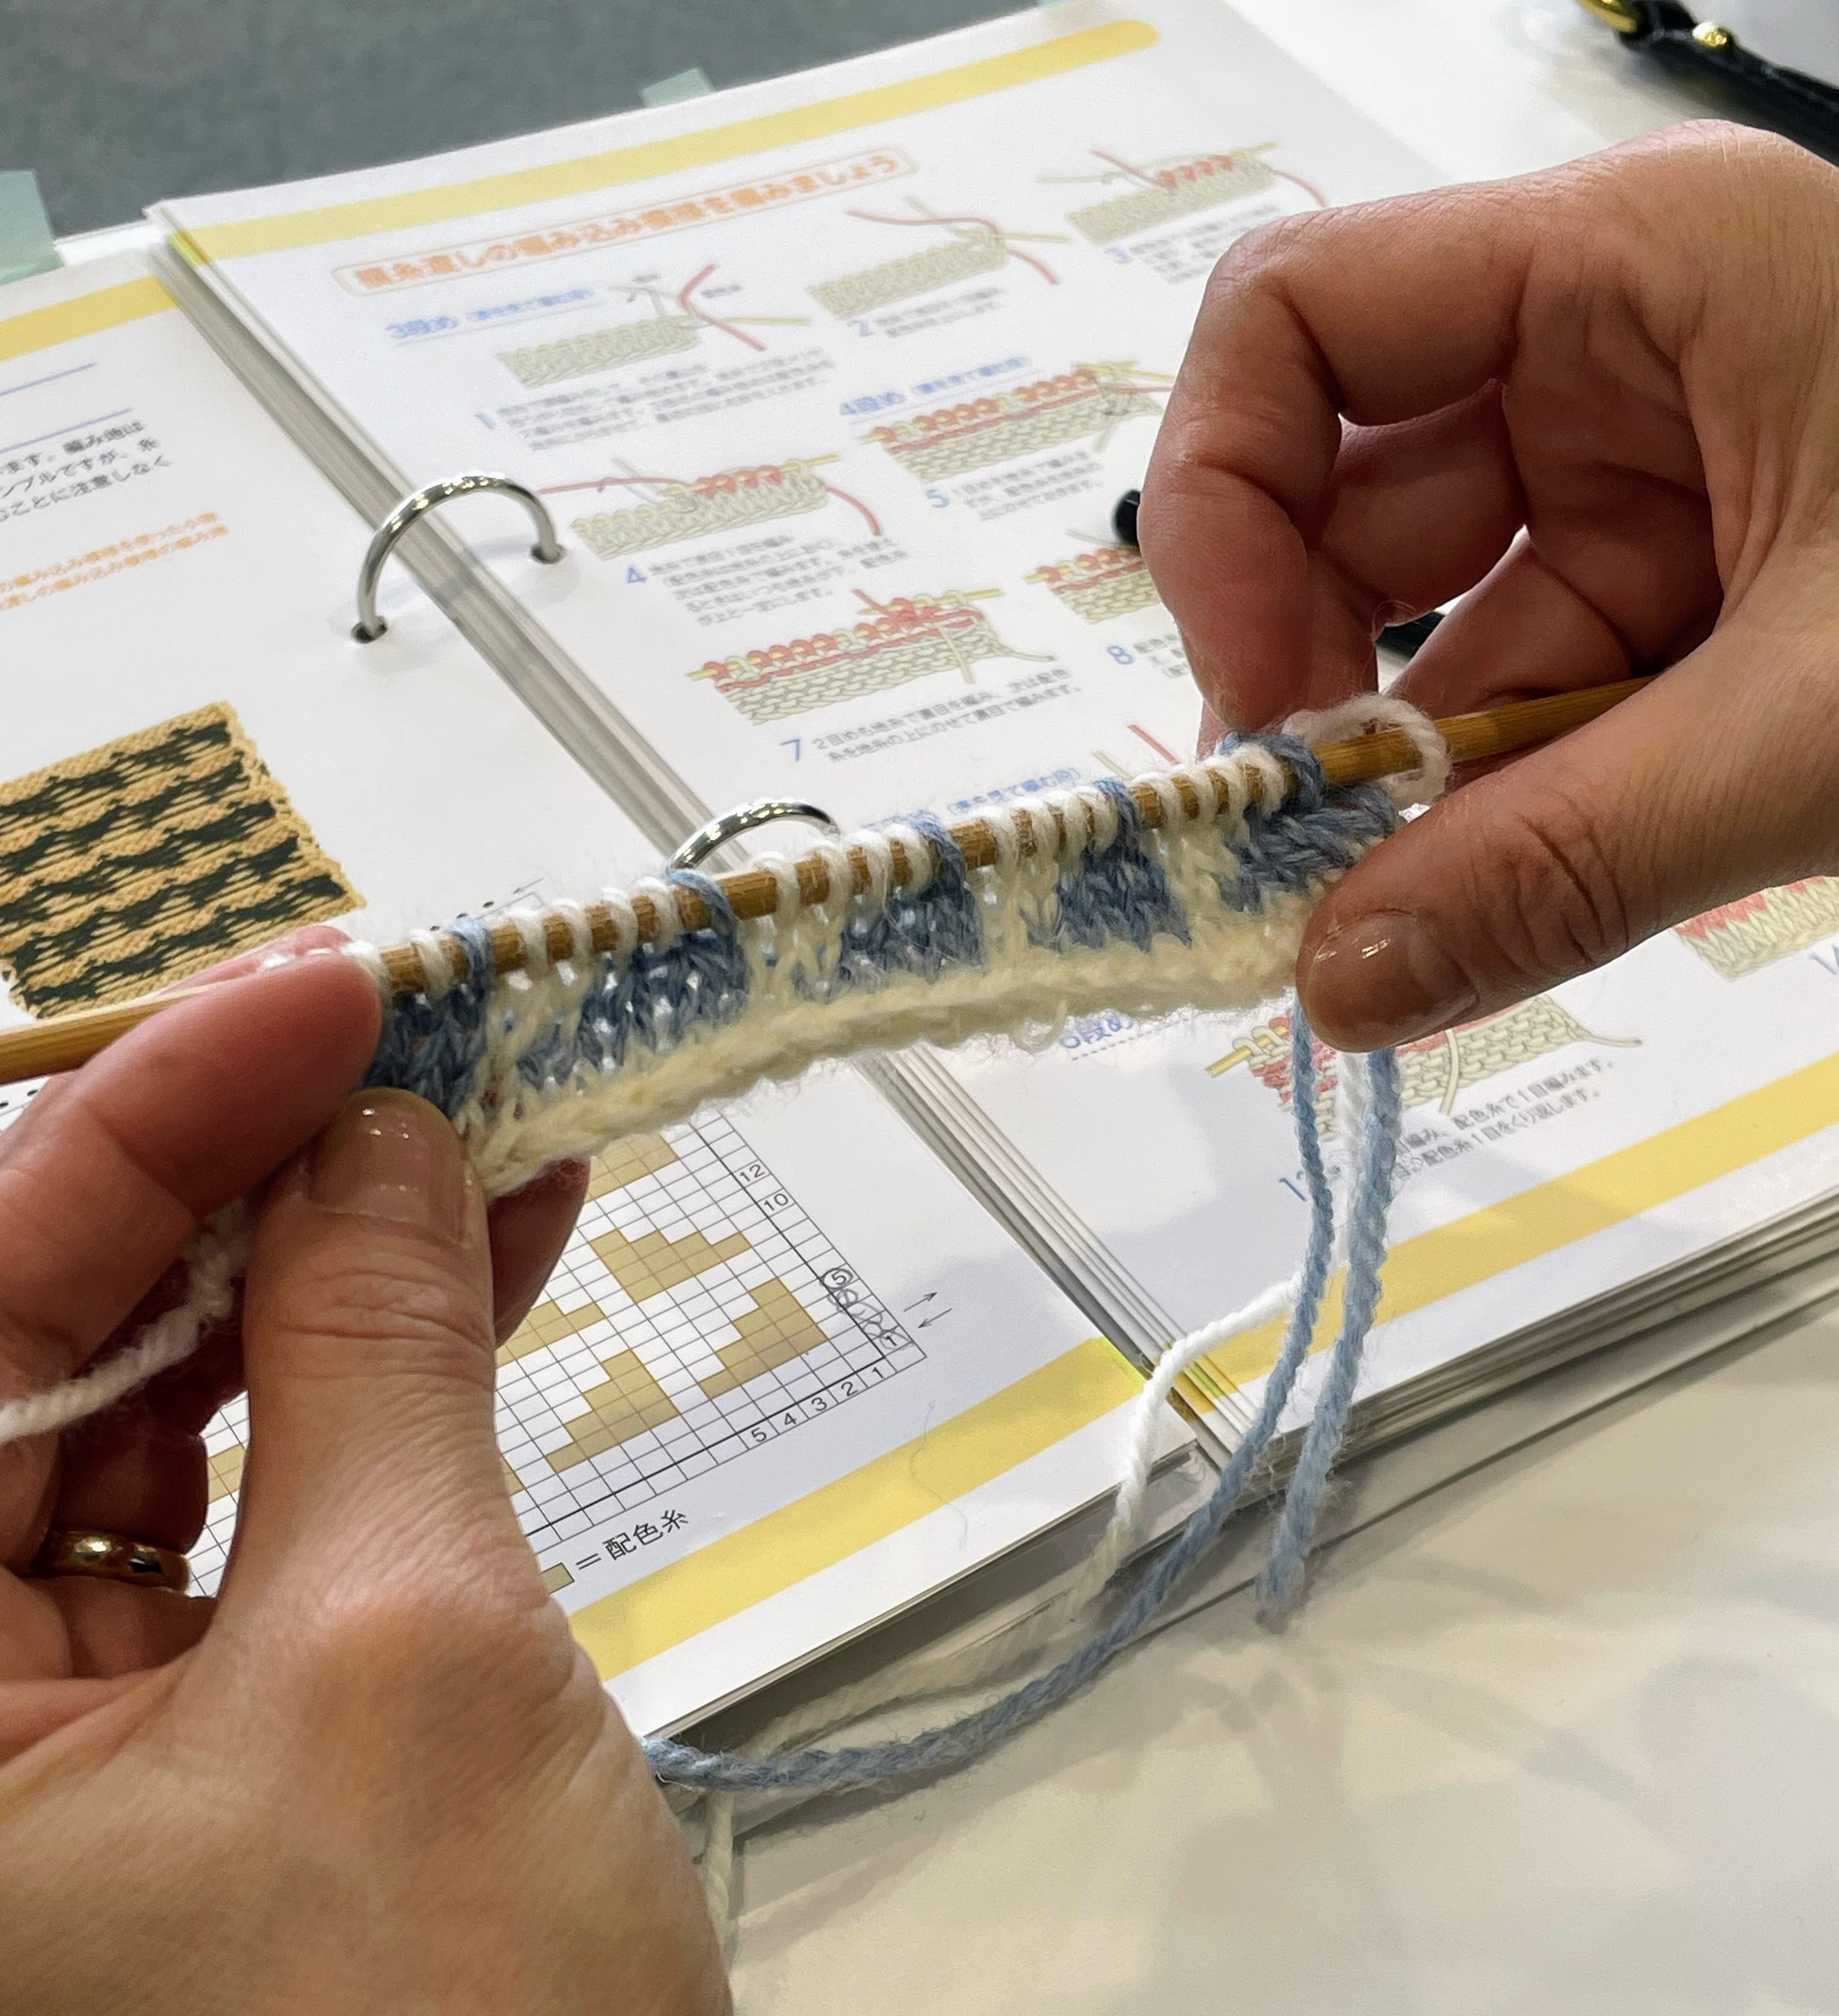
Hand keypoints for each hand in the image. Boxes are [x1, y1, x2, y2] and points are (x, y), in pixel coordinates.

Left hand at [0, 947, 725, 2012]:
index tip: (318, 992)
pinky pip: (231, 1488)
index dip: (148, 1120)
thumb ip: (373, 1360)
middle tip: (398, 1040)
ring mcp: (23, 1730)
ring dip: (317, 1256)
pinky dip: (355, 1371)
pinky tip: (474, 1258)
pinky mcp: (157, 1729)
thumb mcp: (411, 1658)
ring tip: (471, 1128)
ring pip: (149, 1402)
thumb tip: (376, 1142)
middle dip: (235, 1174)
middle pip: (39, 1347)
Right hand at [1140, 122, 1838, 1048]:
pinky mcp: (1693, 594)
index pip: (1297, 319)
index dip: (1215, 501)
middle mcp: (1620, 353)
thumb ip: (1568, 862)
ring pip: (1434, 621)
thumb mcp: (1830, 721)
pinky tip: (1498, 888)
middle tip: (1302, 852)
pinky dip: (1499, 803)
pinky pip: (1529, 692)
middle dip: (1301, 676)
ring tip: (1406, 905)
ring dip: (1405, 773)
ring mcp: (1656, 479)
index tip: (1248, 701)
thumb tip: (1339, 986)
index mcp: (1640, 273)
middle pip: (1339, 490)